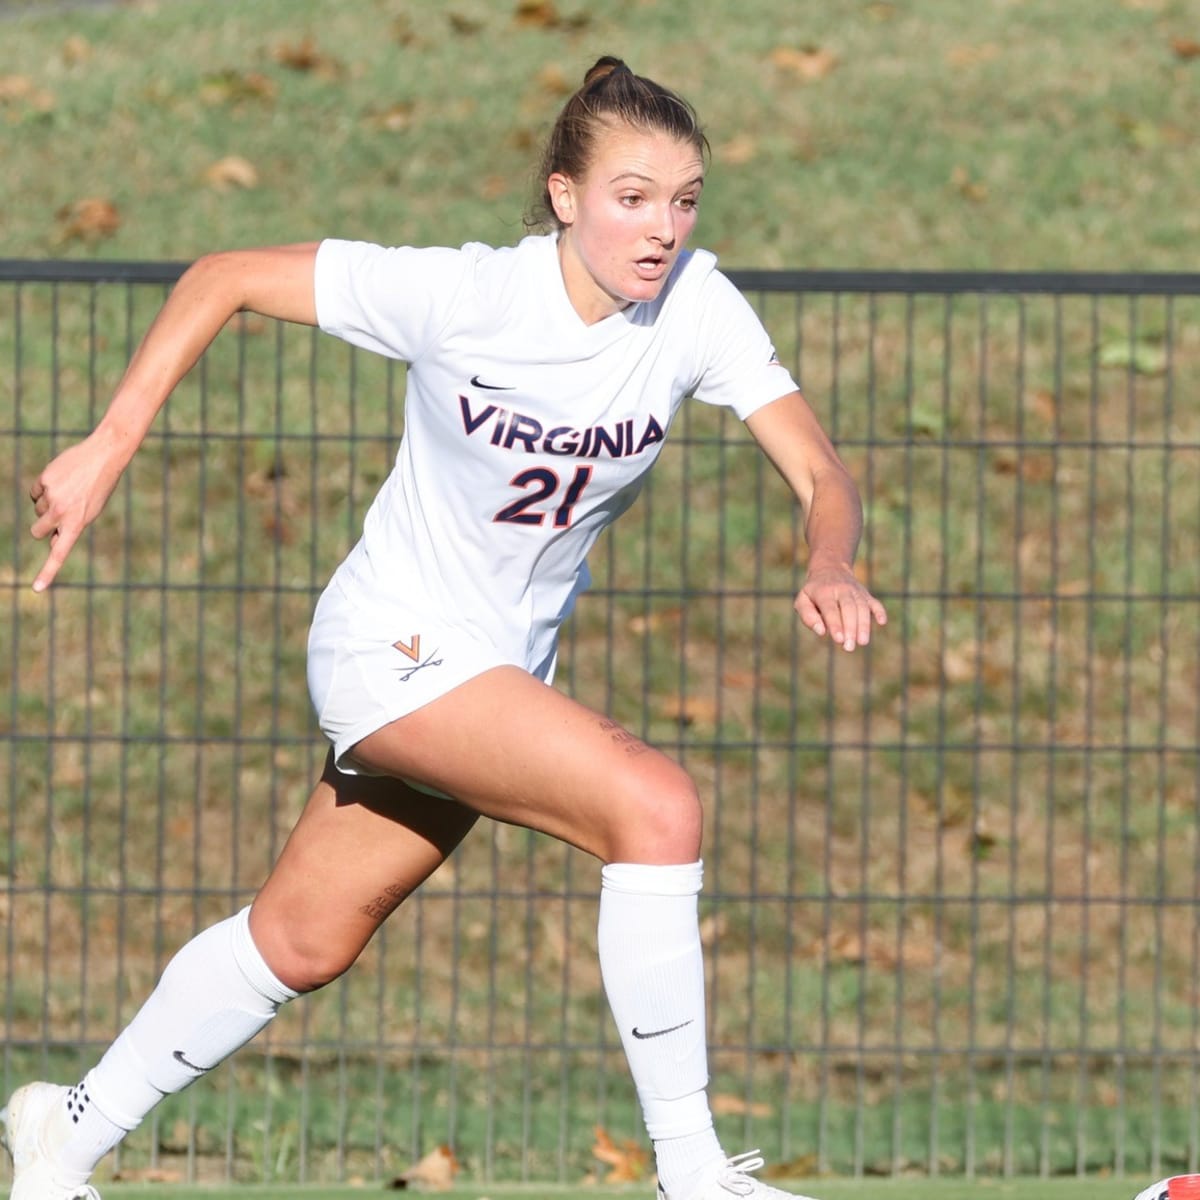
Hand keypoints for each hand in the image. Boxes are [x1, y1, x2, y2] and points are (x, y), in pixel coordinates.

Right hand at [28, 428, 127, 591]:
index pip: (60, 554)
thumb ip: (71, 529)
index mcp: (77, 525)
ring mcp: (52, 497)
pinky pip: (34, 492)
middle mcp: (62, 514)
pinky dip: (43, 488)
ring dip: (47, 504)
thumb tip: (52, 542)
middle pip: (37, 531)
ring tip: (68, 491)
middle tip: (59, 515)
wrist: (104, 457)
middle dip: (43, 526)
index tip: (37, 589)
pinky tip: (60, 480)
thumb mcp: (90, 513)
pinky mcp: (44, 481)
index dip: (48, 572)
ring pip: (37, 510)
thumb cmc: (99, 488)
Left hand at [795, 564, 886, 651]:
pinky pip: (874, 602)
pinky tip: (882, 622)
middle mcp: (841, 590)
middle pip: (848, 608)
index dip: (835, 624)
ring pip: (862, 607)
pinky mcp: (865, 594)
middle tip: (849, 647)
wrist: (830, 568)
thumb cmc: (814, 592)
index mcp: (824, 592)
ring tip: (862, 642)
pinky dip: (879, 611)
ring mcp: (855, 591)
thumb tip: (821, 632)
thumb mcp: (803, 601)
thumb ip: (808, 617)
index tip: (839, 640)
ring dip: (864, 625)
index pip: (830, 609)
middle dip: (850, 628)